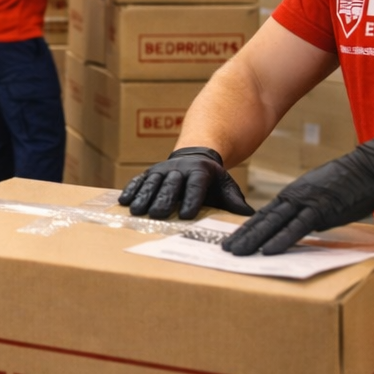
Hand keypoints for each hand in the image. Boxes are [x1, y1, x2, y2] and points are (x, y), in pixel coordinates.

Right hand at [117, 146, 253, 219]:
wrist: (195, 157)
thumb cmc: (212, 180)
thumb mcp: (226, 187)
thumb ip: (234, 202)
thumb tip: (250, 217)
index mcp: (200, 173)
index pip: (195, 185)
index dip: (191, 199)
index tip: (186, 215)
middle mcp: (179, 169)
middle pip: (171, 184)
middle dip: (163, 199)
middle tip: (156, 214)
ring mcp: (162, 169)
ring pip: (152, 182)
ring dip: (143, 196)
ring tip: (136, 211)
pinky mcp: (149, 172)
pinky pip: (138, 180)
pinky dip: (131, 189)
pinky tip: (123, 201)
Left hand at [224, 136, 373, 255]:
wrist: (371, 166)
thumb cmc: (353, 182)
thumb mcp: (324, 195)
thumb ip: (310, 209)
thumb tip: (304, 225)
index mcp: (295, 195)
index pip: (266, 214)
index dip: (248, 228)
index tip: (234, 239)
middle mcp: (295, 197)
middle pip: (264, 219)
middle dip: (243, 235)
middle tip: (225, 250)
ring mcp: (306, 203)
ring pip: (274, 223)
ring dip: (254, 239)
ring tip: (237, 252)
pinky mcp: (321, 209)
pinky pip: (298, 227)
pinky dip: (281, 239)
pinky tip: (268, 250)